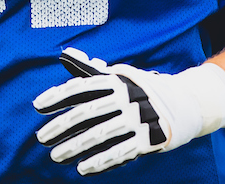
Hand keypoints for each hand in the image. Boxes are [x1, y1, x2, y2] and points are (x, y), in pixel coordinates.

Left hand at [33, 47, 224, 175]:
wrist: (186, 103)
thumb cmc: (143, 88)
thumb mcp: (121, 75)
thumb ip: (93, 70)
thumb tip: (67, 55)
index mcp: (116, 80)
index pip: (81, 87)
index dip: (58, 96)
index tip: (37, 106)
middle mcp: (125, 98)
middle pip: (87, 112)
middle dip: (61, 126)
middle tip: (41, 137)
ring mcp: (137, 119)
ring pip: (100, 135)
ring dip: (75, 146)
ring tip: (56, 155)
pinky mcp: (148, 139)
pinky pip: (120, 152)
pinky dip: (100, 162)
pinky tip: (83, 168)